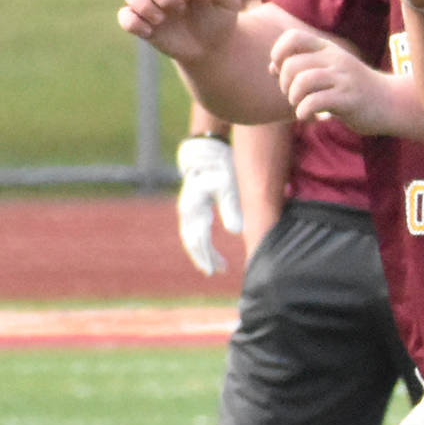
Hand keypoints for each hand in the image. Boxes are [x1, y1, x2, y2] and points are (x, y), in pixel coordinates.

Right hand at [117, 0, 243, 62]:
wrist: (212, 46)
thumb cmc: (221, 18)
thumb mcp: (229, 2)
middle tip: (181, 9)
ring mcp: (150, 2)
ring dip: (145, 5)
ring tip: (162, 19)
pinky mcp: (141, 22)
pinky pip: (124, 16)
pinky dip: (133, 22)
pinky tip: (151, 32)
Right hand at [174, 136, 242, 275]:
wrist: (208, 152)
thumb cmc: (221, 168)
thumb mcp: (230, 186)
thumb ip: (232, 208)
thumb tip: (236, 233)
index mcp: (194, 207)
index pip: (200, 239)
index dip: (208, 256)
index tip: (216, 270)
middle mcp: (186, 211)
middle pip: (193, 242)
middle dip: (204, 258)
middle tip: (216, 272)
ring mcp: (186, 209)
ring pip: (190, 238)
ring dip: (201, 253)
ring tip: (214, 267)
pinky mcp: (191, 208)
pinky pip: (192, 231)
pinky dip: (199, 243)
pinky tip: (208, 251)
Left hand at [271, 29, 396, 134]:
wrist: (392, 102)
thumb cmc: (355, 89)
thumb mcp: (332, 69)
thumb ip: (304, 66)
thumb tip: (271, 67)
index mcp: (328, 49)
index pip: (293, 37)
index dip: (278, 53)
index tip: (282, 71)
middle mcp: (335, 59)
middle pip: (292, 64)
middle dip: (284, 84)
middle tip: (294, 96)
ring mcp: (343, 78)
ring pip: (302, 81)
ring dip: (293, 98)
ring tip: (301, 106)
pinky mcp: (349, 99)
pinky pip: (315, 102)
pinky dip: (303, 112)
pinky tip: (309, 116)